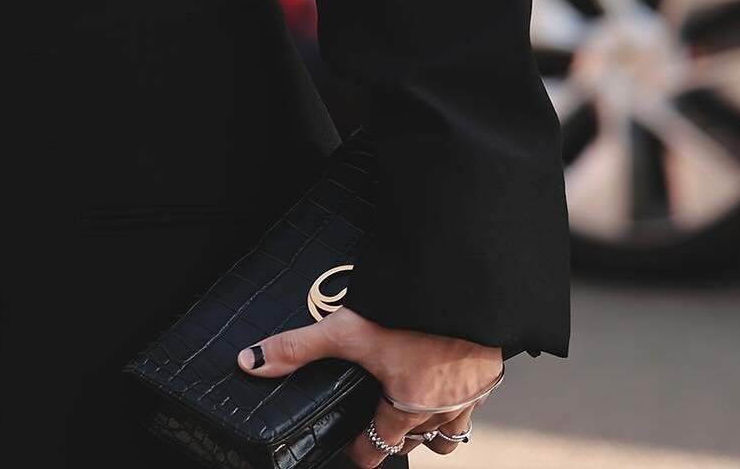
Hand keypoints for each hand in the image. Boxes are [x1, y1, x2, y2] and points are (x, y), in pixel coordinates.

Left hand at [236, 305, 499, 461]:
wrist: (467, 288)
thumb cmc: (410, 312)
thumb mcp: (348, 329)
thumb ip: (299, 348)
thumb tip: (248, 362)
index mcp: (404, 408)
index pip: (377, 450)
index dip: (360, 451)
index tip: (351, 446)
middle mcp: (439, 412)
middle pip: (413, 444)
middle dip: (394, 438)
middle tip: (377, 422)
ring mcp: (470, 397)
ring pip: (449, 434)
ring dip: (431, 428)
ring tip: (414, 409)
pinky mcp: (490, 375)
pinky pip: (476, 403)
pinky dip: (460, 399)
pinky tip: (448, 376)